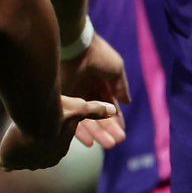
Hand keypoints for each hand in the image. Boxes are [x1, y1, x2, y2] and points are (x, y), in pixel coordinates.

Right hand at [0, 96, 120, 170]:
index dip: (45, 144)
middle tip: (24, 150)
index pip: (51, 150)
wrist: (38, 120)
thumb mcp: (80, 109)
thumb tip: (114, 110)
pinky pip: (6, 162)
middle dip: (29, 154)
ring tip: (8, 157)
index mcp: (58, 150)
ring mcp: (27, 162)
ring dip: (15, 157)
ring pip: (19, 160)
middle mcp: (43, 160)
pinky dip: (3, 160)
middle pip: (34, 158)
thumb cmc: (61, 113)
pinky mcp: (11, 159)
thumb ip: (95, 111)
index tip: (40, 142)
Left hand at [60, 32, 130, 148]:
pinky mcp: (64, 102)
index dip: (115, 121)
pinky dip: (81, 132)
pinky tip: (89, 142)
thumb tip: (127, 103)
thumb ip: (121, 87)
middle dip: (108, 131)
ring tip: (107, 145)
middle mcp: (88, 94)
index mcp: (101, 86)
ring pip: (87, 121)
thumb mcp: (116, 70)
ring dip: (98, 134)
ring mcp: (75, 99)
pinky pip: (72, 121)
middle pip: (99, 118)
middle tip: (115, 142)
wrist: (76, 48)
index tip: (121, 134)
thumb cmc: (98, 56)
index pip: (109, 108)